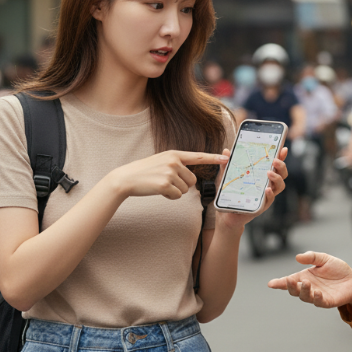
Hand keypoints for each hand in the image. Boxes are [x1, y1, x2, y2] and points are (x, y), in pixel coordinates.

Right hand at [108, 150, 227, 200]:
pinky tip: (158, 190)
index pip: (198, 156)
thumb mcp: (161, 161)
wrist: (126, 178)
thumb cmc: (144, 172)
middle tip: (166, 182)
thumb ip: (176, 164)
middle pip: (192, 180)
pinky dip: (169, 197)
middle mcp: (174, 161)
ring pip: (185, 190)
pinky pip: (177, 196)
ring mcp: (169, 173)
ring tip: (160, 184)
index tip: (226, 158)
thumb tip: (190, 178)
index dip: (213, 158)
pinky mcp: (165, 185)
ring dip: (175, 191)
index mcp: (174, 154)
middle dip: (182, 185)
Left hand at [216, 146, 288, 230]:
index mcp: (262, 176)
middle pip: (282, 175)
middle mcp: (267, 185)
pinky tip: (266, 190)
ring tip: (269, 173)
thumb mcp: (227, 176)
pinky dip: (270, 194)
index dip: (281, 157)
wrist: (226, 214)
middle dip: (281, 166)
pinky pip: (269, 200)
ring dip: (277, 179)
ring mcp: (265, 196)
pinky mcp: (261, 206)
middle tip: (275, 160)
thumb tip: (227, 151)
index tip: (283, 149)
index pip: (275, 165)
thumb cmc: (230, 194)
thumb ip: (227, 164)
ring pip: (280, 187)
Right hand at [268, 251, 351, 309]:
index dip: (279, 283)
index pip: (289, 281)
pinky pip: (319, 302)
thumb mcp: (324, 259)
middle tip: (290, 280)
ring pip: (305, 297)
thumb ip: (312, 257)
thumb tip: (297, 257)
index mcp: (305, 277)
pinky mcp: (327, 302)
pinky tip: (317, 292)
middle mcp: (308, 287)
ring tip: (306, 283)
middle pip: (294, 291)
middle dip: (290, 287)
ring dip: (304, 291)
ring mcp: (317, 296)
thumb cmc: (337, 269)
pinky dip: (316, 298)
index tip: (271, 284)